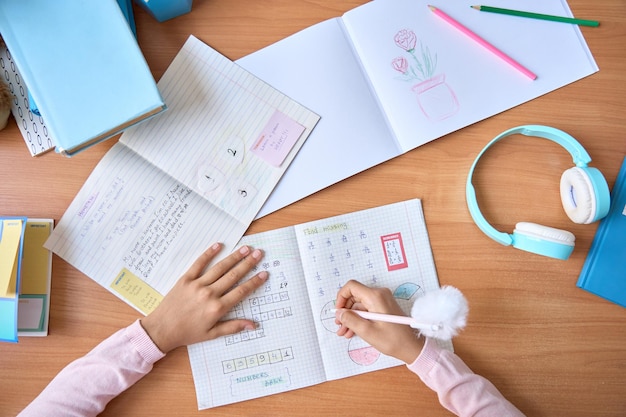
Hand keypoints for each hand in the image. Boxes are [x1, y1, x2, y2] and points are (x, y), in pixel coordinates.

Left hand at [141, 243, 267, 352]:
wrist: (161, 329)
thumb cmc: (187, 333)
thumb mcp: (212, 334)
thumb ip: (233, 327)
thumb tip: (253, 325)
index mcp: (217, 308)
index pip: (241, 291)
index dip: (254, 282)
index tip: (264, 273)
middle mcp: (209, 294)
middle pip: (233, 276)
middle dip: (248, 264)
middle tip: (259, 254)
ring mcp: (197, 285)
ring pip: (220, 268)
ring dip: (234, 257)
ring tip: (246, 249)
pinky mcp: (185, 279)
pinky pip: (199, 263)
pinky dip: (209, 254)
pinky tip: (218, 245)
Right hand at [335, 280, 423, 363]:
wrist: (412, 347)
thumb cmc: (393, 340)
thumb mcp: (367, 331)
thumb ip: (351, 320)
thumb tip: (339, 313)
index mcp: (375, 296)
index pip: (351, 287)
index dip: (341, 297)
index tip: (338, 312)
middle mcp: (379, 294)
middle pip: (354, 297)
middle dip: (345, 311)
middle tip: (339, 326)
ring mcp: (381, 300)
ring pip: (359, 305)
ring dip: (350, 318)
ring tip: (344, 332)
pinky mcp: (383, 307)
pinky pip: (366, 309)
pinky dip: (358, 319)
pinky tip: (352, 331)